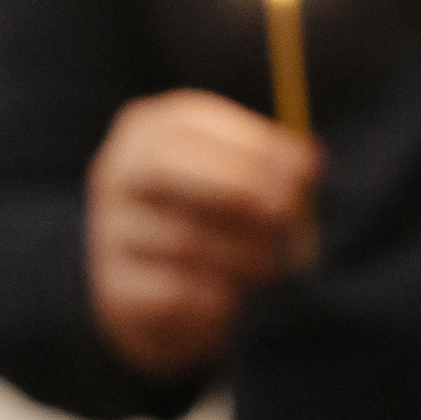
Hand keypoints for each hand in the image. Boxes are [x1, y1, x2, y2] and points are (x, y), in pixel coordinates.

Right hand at [85, 89, 320, 379]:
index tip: (305, 170)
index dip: (251, 144)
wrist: (151, 291)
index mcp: (147, 133)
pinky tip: (232, 297)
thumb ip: (269, 164)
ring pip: (179, 237)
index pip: (186, 123)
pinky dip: (216, 296)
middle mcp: (117, 175)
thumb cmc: (207, 216)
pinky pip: (174, 291)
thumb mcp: (231, 176)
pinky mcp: (118, 290)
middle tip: (286, 213)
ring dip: (240, 253)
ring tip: (268, 265)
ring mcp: (109, 233)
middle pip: (165, 165)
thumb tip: (310, 163)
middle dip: (238, 187)